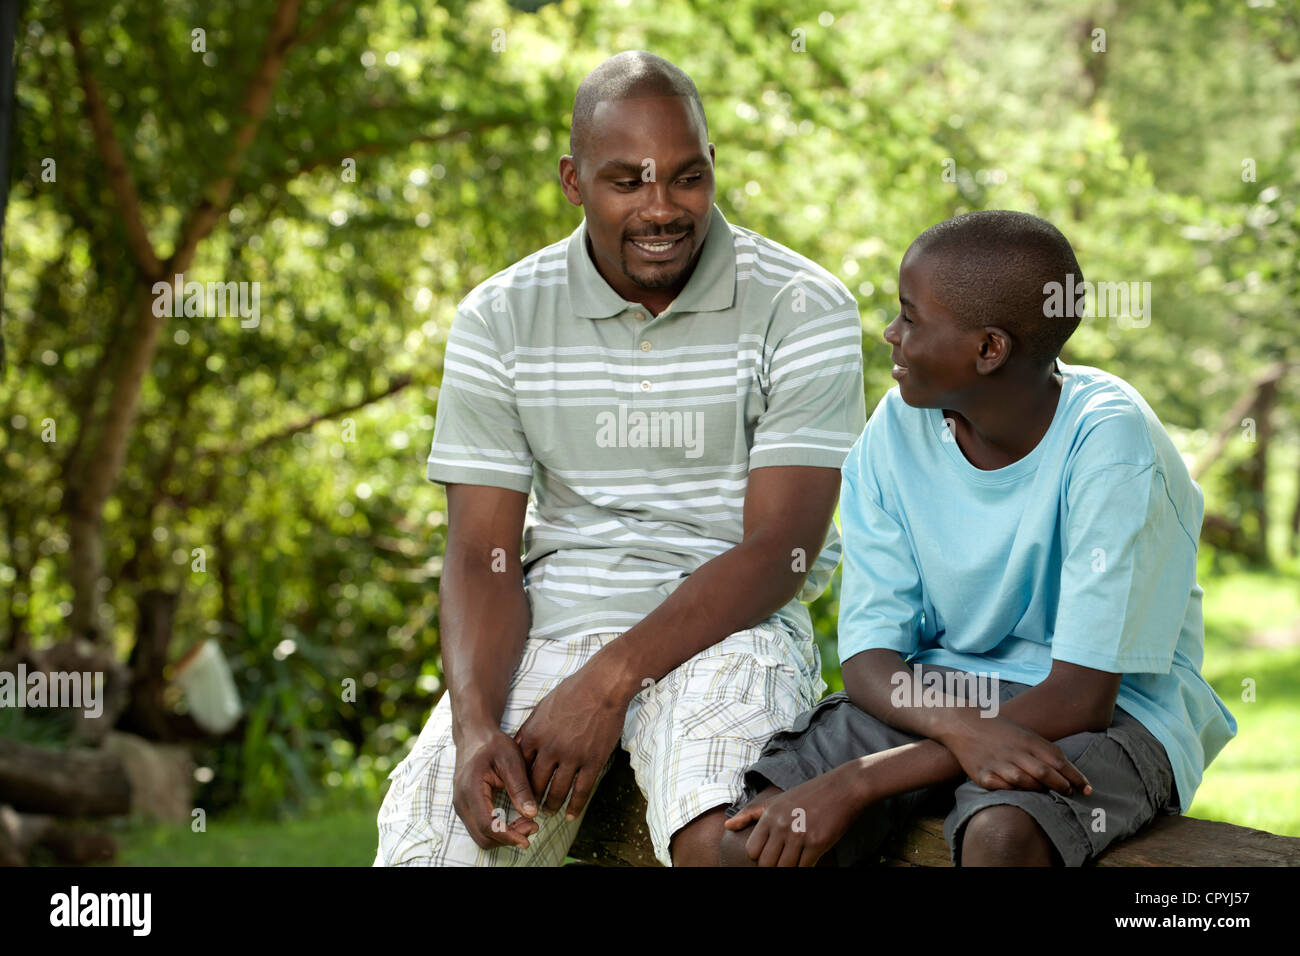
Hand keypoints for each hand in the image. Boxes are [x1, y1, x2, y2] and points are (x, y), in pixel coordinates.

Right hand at [451, 723, 539, 849]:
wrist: (474, 735)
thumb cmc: (493, 744)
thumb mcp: (511, 760)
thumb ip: (520, 787)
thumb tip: (532, 814)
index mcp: (471, 788)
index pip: (487, 824)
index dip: (508, 835)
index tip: (528, 838)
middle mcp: (461, 802)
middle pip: (483, 836)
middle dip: (509, 837)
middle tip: (533, 826)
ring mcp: (461, 806)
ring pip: (481, 836)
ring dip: (504, 836)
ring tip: (527, 823)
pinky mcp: (466, 808)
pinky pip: (480, 828)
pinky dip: (498, 830)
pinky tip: (516, 819)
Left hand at [513, 660, 629, 819]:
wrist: (602, 685)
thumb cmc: (572, 692)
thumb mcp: (542, 708)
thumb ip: (529, 730)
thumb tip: (517, 748)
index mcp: (534, 735)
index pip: (519, 769)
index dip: (517, 784)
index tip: (517, 792)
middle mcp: (550, 749)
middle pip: (535, 785)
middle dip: (531, 801)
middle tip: (530, 810)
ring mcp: (572, 757)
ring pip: (556, 792)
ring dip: (551, 806)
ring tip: (549, 813)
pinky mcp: (593, 761)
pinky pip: (581, 791)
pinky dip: (575, 806)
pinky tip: (571, 814)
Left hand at [723, 764, 868, 866]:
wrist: (843, 788)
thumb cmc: (810, 795)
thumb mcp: (777, 800)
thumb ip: (751, 814)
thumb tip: (727, 827)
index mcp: (770, 815)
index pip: (752, 850)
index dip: (761, 856)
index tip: (773, 852)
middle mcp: (781, 825)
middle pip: (766, 863)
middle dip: (774, 866)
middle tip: (785, 857)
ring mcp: (799, 834)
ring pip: (783, 868)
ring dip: (790, 867)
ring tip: (797, 857)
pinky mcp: (817, 843)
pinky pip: (803, 868)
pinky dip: (805, 867)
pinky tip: (810, 857)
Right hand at [937, 711, 1091, 795]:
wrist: (963, 723)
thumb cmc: (998, 730)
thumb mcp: (1024, 734)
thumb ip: (1042, 751)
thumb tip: (1065, 772)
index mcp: (1027, 739)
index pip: (1058, 760)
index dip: (1075, 776)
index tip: (1087, 789)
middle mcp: (1014, 751)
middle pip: (1044, 772)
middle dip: (1061, 785)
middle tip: (1069, 793)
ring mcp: (997, 763)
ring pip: (1024, 781)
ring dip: (1038, 790)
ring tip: (1045, 792)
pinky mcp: (982, 774)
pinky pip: (1002, 788)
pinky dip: (1013, 791)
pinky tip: (1017, 791)